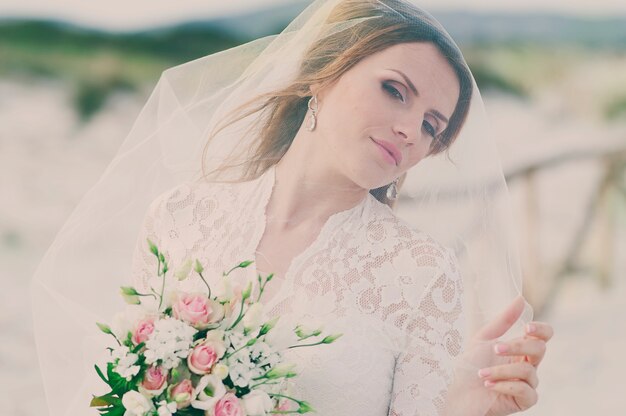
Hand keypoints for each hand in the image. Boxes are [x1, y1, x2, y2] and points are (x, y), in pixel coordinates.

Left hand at [476, 296, 553, 415]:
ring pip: (528, 371)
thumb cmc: (470, 366)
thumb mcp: (483, 339)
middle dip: (516, 347)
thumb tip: (520, 298)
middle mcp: (528, 364)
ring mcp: (528, 383)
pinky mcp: (525, 400)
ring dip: (501, 370)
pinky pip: (526, 390)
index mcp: (520, 348)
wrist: (459, 393)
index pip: (543, 336)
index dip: (541, 330)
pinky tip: (489, 384)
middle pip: (540, 349)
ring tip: (482, 373)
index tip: (527, 328)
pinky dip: (505, 385)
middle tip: (495, 348)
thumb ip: (503, 321)